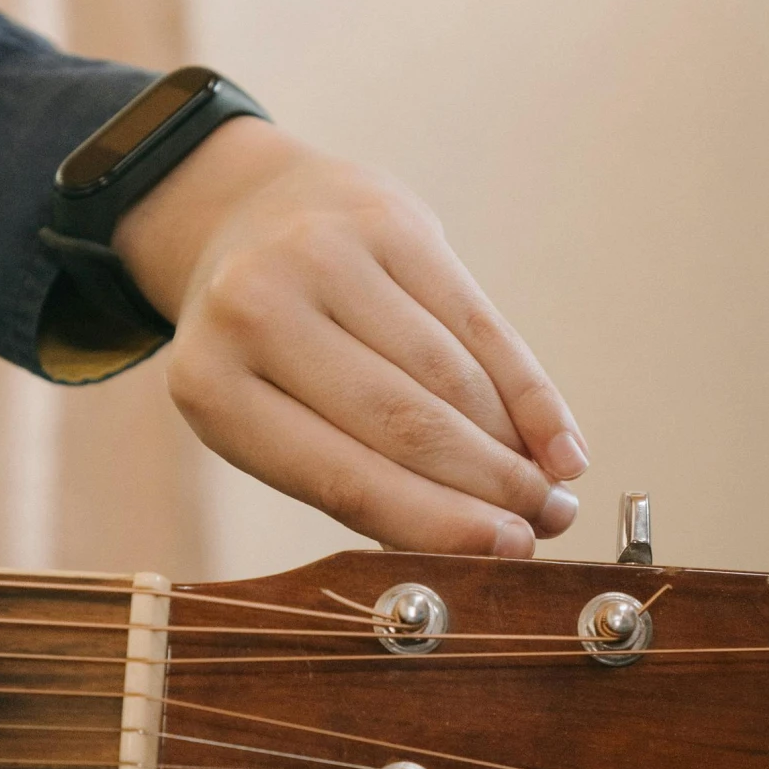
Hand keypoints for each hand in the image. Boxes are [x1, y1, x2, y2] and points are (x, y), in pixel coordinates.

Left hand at [113, 116, 587, 553]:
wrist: (248, 214)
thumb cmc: (265, 349)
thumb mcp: (268, 415)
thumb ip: (349, 480)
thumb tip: (474, 548)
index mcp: (210, 385)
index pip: (342, 477)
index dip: (435, 522)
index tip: (508, 554)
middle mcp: (256, 311)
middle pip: (404, 423)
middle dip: (490, 486)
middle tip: (549, 525)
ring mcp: (323, 256)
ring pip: (449, 375)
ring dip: (514, 444)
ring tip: (552, 490)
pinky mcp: (387, 220)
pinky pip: (477, 321)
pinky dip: (527, 388)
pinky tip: (559, 438)